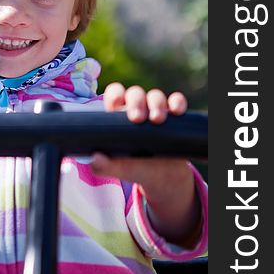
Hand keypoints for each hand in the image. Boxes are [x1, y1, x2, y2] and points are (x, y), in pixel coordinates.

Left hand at [92, 83, 199, 246]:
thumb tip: (95, 158)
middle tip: (137, 118)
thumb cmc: (135, 168)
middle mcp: (137, 109)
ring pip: (155, 96)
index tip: (116, 104)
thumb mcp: (119, 169)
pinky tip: (176, 112)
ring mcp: (156, 111)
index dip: (115, 94)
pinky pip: (177, 102)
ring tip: (156, 119)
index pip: (115, 95)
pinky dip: (177, 102)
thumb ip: (104, 165)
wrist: (162, 179)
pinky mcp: (175, 117)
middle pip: (135, 93)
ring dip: (156, 103)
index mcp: (119, 116)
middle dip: (136, 102)